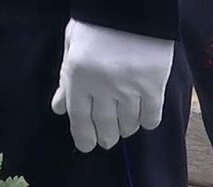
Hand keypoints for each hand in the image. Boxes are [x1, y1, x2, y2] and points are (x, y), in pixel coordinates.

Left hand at [51, 20, 174, 152]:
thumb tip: (58, 109)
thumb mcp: (72, 47)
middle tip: (108, 139)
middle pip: (105, 127)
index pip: (79, 120)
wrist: (133, 4)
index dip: (84, 138)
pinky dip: (147, 122)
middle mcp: (102, 88)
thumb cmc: (96, 23)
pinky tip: (144, 119)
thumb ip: (66, 80)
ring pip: (128, 125)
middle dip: (106, 137)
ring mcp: (129, 88)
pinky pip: (151, 116)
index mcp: (78, 77)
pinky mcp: (153, 85)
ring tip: (125, 127)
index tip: (88, 146)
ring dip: (126, 129)